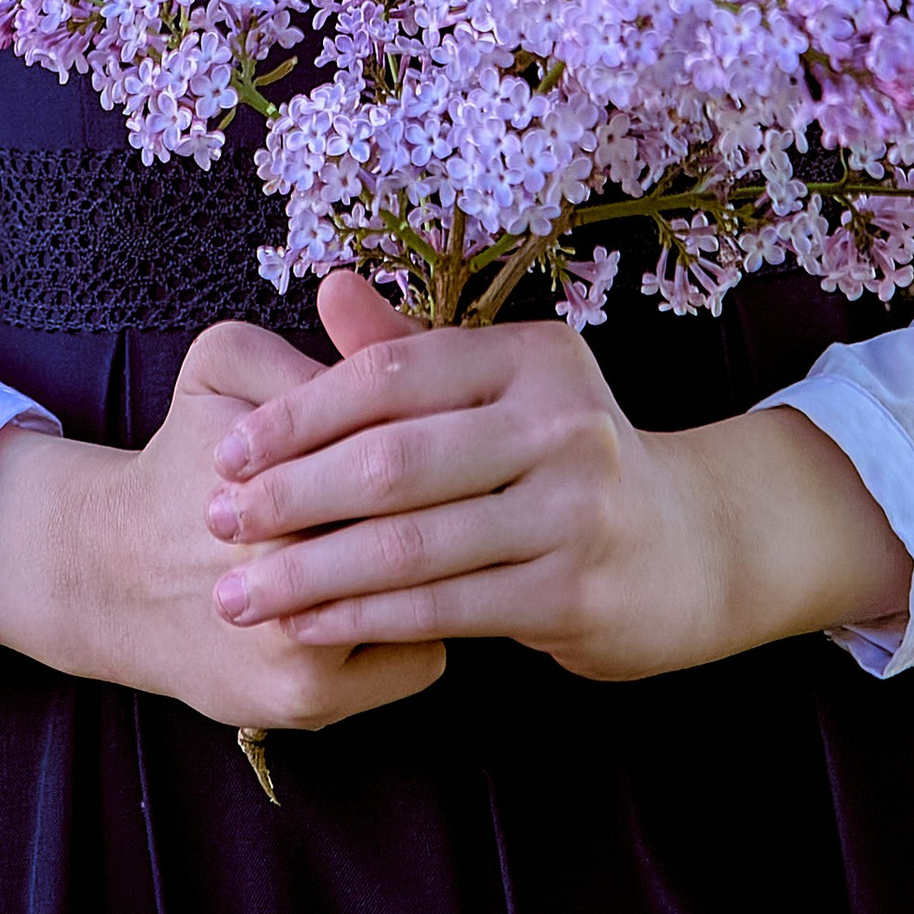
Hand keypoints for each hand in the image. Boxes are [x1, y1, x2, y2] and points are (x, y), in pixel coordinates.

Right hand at [0, 314, 448, 730]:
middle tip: (468, 481)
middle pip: (422, 528)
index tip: (448, 425)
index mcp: (261, 470)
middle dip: (453, 501)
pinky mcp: (309, 700)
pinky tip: (400, 596)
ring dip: (448, 568)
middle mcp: (277, 567)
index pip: (395, 447)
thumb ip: (299, 360)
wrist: (114, 576)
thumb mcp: (220, 369)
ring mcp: (296, 646)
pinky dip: (422, 625)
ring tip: (449, 535)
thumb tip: (395, 374)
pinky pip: (422, 657)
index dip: (435, 430)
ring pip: (432, 599)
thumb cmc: (186, 460)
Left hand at [204, 273, 912, 682]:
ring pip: (413, 545)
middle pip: (394, 461)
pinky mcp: (576, 590)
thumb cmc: (568, 458)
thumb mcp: (504, 389)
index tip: (229, 453)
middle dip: (292, 496)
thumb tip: (328, 285)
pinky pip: (446, 608)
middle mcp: (561, 422)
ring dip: (313, 574)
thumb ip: (411, 351)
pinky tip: (311, 628)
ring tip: (241, 593)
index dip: (300, 415)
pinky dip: (366, 620)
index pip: (391, 377)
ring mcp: (576, 509)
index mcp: (530, 357)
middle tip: (218, 523)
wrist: (695, 546)